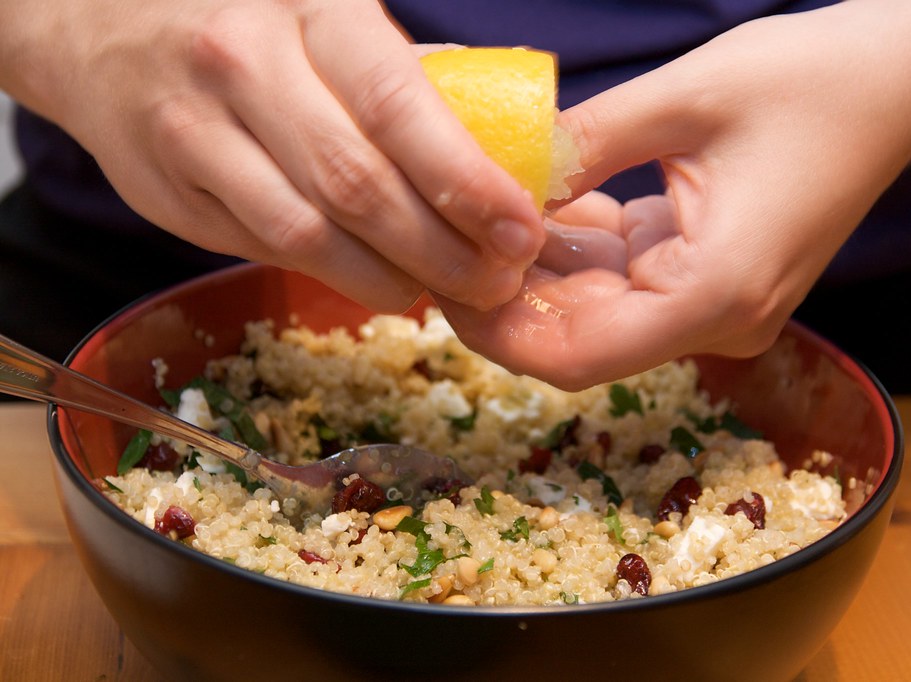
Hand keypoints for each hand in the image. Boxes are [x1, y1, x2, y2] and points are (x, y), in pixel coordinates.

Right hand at [0, 0, 542, 312]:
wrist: (104, 27)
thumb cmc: (255, 24)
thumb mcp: (334, 20)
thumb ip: (414, 83)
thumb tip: (515, 157)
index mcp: (313, 10)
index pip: (399, 106)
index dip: (467, 181)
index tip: (520, 231)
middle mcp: (245, 62)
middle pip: (359, 184)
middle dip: (442, 249)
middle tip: (495, 280)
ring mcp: (196, 130)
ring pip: (309, 234)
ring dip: (389, 278)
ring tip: (440, 291)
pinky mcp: (167, 192)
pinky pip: (265, 249)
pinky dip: (333, 277)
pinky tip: (376, 281)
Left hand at [436, 0, 910, 389]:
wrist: (897, 84)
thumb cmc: (812, 82)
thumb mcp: (684, 99)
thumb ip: (583, 146)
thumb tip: (496, 179)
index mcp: (715, 292)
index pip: (577, 356)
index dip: (496, 335)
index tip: (441, 286)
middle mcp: (717, 318)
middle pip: (579, 341)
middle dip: (506, 298)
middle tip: (443, 243)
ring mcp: (714, 304)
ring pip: (595, 312)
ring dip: (537, 269)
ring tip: (481, 212)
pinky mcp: (708, 278)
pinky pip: (622, 280)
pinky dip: (577, 250)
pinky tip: (542, 201)